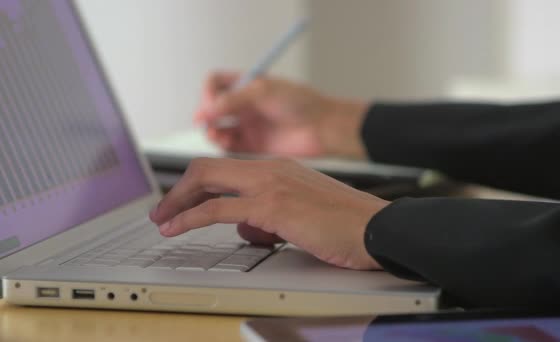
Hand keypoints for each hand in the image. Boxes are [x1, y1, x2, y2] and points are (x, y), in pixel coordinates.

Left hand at [149, 158, 388, 269]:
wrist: (375, 228)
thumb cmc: (345, 225)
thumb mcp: (300, 215)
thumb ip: (268, 216)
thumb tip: (244, 228)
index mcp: (278, 169)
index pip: (226, 169)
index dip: (198, 183)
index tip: (183, 200)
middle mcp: (270, 170)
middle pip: (208, 167)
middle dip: (179, 189)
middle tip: (162, 208)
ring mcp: (270, 184)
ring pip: (206, 181)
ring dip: (177, 202)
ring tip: (162, 220)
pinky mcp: (272, 206)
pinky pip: (217, 209)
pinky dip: (189, 218)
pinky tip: (175, 228)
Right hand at [195, 71, 368, 158]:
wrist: (322, 127)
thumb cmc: (301, 102)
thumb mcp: (264, 92)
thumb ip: (233, 99)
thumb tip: (206, 111)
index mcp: (247, 85)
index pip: (215, 84)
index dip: (208, 93)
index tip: (211, 104)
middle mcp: (244, 105)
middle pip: (212, 107)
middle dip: (205, 114)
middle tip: (205, 122)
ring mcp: (248, 125)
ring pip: (217, 128)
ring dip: (212, 130)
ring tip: (216, 134)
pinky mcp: (253, 145)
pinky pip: (229, 146)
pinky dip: (222, 144)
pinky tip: (226, 142)